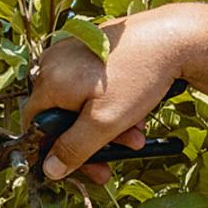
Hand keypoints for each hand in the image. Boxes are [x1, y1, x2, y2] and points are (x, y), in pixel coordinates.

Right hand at [22, 7, 189, 183]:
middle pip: (62, 116)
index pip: (35, 125)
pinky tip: (135, 113)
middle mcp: (54, 63)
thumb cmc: (137, 76)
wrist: (173, 37)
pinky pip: (92, 87)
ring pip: (81, 104)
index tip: (77, 167)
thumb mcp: (104, 123)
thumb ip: (74, 149)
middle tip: (111, 163)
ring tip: (136, 136)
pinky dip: (110, 105)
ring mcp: (73, 54)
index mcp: (50, 81)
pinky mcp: (92, 49)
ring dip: (107, 127)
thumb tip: (49, 169)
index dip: (53, 150)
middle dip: (90, 142)